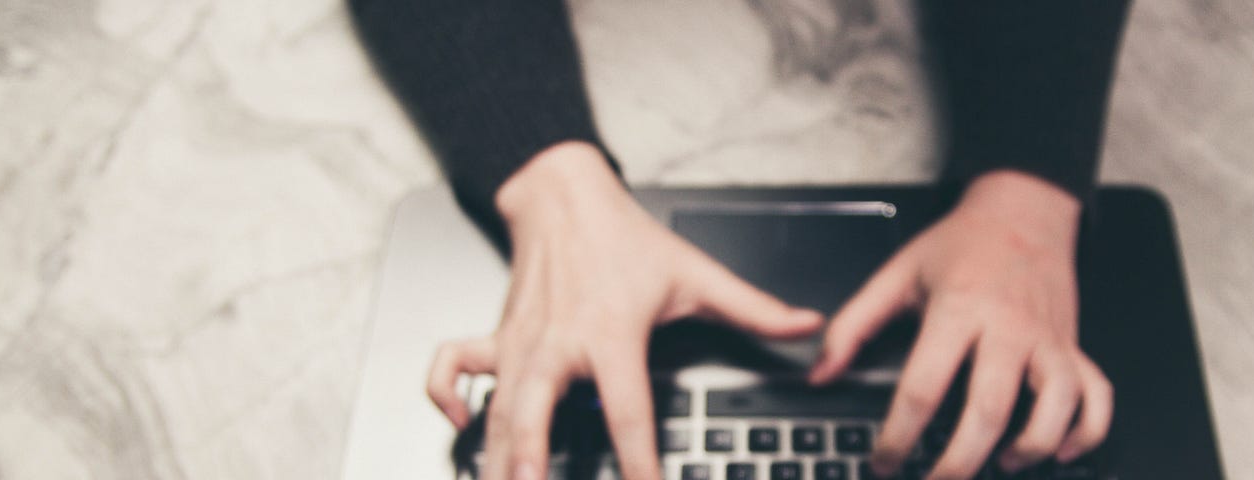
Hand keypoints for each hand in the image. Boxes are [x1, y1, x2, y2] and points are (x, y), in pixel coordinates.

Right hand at [425, 142, 823, 479]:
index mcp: (611, 334)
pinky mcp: (495, 336)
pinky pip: (451, 369)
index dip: (639, 459)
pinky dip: (446, 399)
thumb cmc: (624, 238)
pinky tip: (461, 430)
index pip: (627, 411)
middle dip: (528, 458)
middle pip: (535, 412)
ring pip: (494, 405)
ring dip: (492, 451)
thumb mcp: (696, 273)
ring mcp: (519, 342)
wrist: (562, 193)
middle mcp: (558, 343)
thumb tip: (807, 327)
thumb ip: (754, 309)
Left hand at [809, 170, 1112, 478]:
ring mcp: (1049, 339)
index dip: (898, 436)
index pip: (924, 388)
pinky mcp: (1075, 346)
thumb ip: (854, 324)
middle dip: (958, 462)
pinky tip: (1059, 451)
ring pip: (1055, 406)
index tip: (884, 462)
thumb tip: (820, 373)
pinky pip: (1096, 396)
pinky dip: (1086, 430)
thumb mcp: (898, 274)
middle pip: (989, 410)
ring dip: (1029, 447)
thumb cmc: (961, 245)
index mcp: (960, 309)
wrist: (1023, 209)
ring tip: (1000, 465)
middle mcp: (1009, 327)